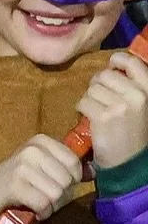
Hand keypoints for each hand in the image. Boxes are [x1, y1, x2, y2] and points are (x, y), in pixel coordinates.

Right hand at [0, 135, 83, 219]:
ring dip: (52, 205)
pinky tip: (35, 210)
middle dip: (62, 195)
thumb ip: (66, 165)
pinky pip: (44, 203)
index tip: (58, 184)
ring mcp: (23, 166)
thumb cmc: (19, 179)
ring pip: (57, 193)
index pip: (74, 162)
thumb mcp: (42, 165)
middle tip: (48, 198)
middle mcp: (32, 150)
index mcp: (41, 141)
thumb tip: (94, 172)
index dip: (73, 179)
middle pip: (67, 180)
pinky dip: (43, 212)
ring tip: (41, 204)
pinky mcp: (16, 185)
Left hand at [78, 51, 147, 170]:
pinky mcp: (103, 116)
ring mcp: (120, 105)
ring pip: (92, 89)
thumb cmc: (133, 133)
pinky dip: (82, 110)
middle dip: (98, 85)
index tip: (113, 65)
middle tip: (101, 99)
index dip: (118, 60)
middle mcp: (137, 95)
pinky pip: (83, 102)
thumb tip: (114, 66)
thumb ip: (131, 86)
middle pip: (105, 75)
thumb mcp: (140, 106)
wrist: (129, 163)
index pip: (132, 62)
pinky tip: (90, 120)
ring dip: (89, 99)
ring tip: (97, 112)